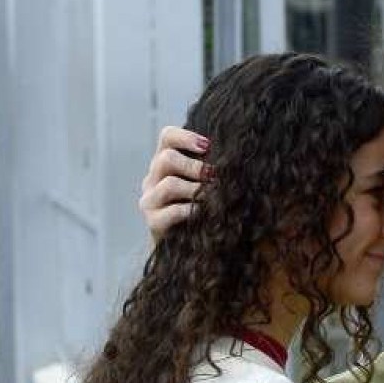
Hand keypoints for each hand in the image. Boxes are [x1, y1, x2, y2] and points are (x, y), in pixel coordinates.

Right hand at [139, 125, 210, 241]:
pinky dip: (191, 210)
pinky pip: (172, 211)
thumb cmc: (199, 209)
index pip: (167, 137)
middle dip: (194, 166)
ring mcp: (149, 200)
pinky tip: (203, 213)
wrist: (183, 246)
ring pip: (169, 184)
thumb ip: (208, 167)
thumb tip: (234, 154)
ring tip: (211, 196)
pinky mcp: (152, 222)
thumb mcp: (202, 183)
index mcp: (163, 163)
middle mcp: (152, 178)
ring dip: (195, 189)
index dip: (186, 136)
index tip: (208, 146)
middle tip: (213, 175)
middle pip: (166, 158)